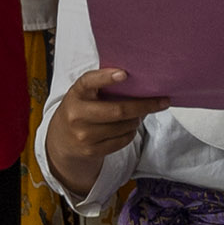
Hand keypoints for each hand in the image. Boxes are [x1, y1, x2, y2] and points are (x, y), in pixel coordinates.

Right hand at [39, 65, 148, 185]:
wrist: (60, 140)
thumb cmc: (80, 109)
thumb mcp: (83, 95)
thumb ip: (101, 86)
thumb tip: (138, 81)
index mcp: (76, 94)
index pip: (89, 82)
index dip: (106, 77)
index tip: (124, 74)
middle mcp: (77, 114)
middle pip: (118, 110)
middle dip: (144, 105)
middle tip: (162, 101)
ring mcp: (84, 135)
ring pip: (124, 126)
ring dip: (137, 119)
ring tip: (140, 113)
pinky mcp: (91, 150)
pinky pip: (122, 140)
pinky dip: (131, 132)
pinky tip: (130, 127)